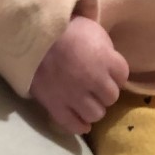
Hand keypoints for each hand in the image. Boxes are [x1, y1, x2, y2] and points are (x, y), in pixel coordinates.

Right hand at [30, 15, 128, 134]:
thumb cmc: (64, 29)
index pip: (123, 76)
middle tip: (95, 85)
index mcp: (105, 59)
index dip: (115, 73)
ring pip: (96, 114)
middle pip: (111, 97)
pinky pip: (73, 125)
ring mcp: (74, 96)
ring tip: (86, 101)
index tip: (107, 70)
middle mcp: (93, 81)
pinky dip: (80, 126)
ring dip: (93, 108)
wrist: (31, 35)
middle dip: (104, 91)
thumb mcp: (92, 29)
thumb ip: (106, 48)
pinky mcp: (56, 106)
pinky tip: (82, 123)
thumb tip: (110, 61)